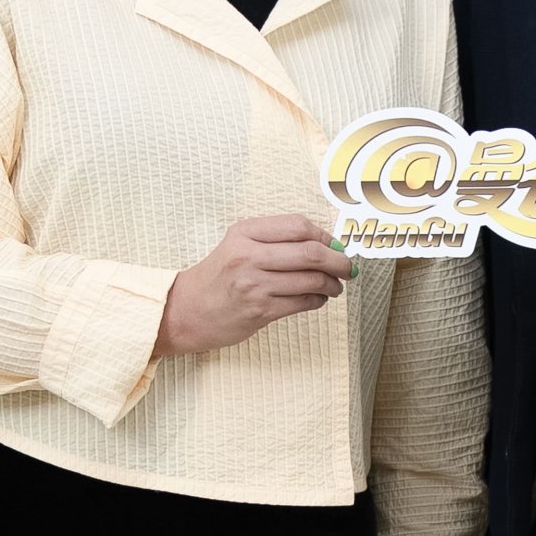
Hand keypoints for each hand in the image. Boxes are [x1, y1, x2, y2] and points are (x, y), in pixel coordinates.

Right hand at [159, 215, 348, 356]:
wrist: (187, 309)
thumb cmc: (219, 277)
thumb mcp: (239, 245)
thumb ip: (276, 240)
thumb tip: (327, 244)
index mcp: (244, 232)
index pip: (298, 226)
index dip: (325, 236)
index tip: (336, 245)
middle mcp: (248, 255)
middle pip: (310, 252)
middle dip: (338, 261)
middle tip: (348, 268)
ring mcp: (253, 284)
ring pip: (311, 279)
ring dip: (332, 284)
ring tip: (335, 286)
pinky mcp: (259, 310)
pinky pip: (303, 302)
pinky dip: (318, 300)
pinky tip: (317, 298)